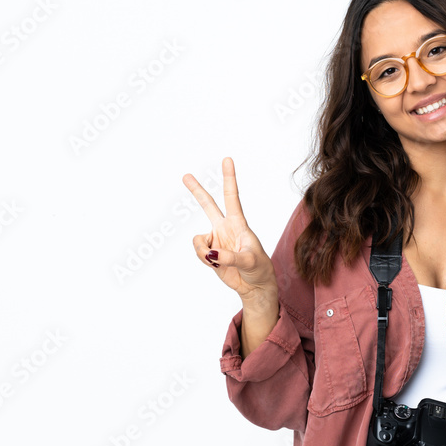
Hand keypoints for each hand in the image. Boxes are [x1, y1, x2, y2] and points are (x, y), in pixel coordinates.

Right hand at [182, 157, 276, 301]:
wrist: (254, 286)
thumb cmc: (259, 269)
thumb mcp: (250, 261)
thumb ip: (231, 257)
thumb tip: (212, 254)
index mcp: (239, 224)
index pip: (232, 197)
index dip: (229, 178)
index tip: (227, 159)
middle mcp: (225, 228)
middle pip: (208, 205)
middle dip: (197, 190)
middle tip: (186, 175)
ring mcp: (216, 240)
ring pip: (198, 240)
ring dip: (203, 252)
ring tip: (217, 262)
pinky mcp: (209, 253)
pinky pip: (198, 252)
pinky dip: (203, 260)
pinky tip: (214, 265)